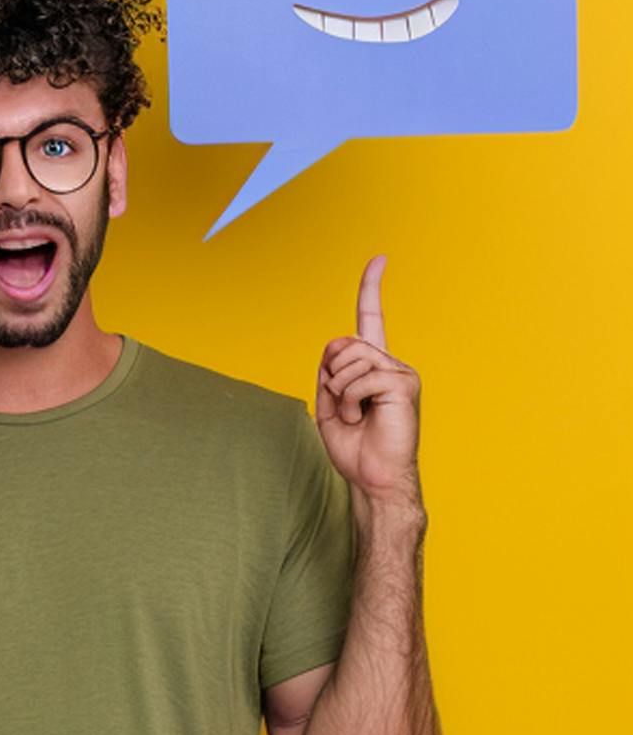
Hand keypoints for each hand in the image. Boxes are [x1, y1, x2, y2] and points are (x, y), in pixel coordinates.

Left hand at [315, 256, 420, 504]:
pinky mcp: (404, 384)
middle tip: (345, 407)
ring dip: (340, 392)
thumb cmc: (354, 445)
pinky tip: (365, 417)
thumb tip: (337, 346)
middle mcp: (390, 362)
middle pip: (341, 343)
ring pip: (348, 359)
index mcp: (372, 365)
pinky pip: (360, 378)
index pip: (371, 318)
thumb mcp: (330, 402)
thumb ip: (330, 370)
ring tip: (357, 415)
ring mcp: (400, 371)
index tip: (379, 258)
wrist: (372, 476)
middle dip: (329, 376)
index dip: (371, 288)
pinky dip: (351, 400)